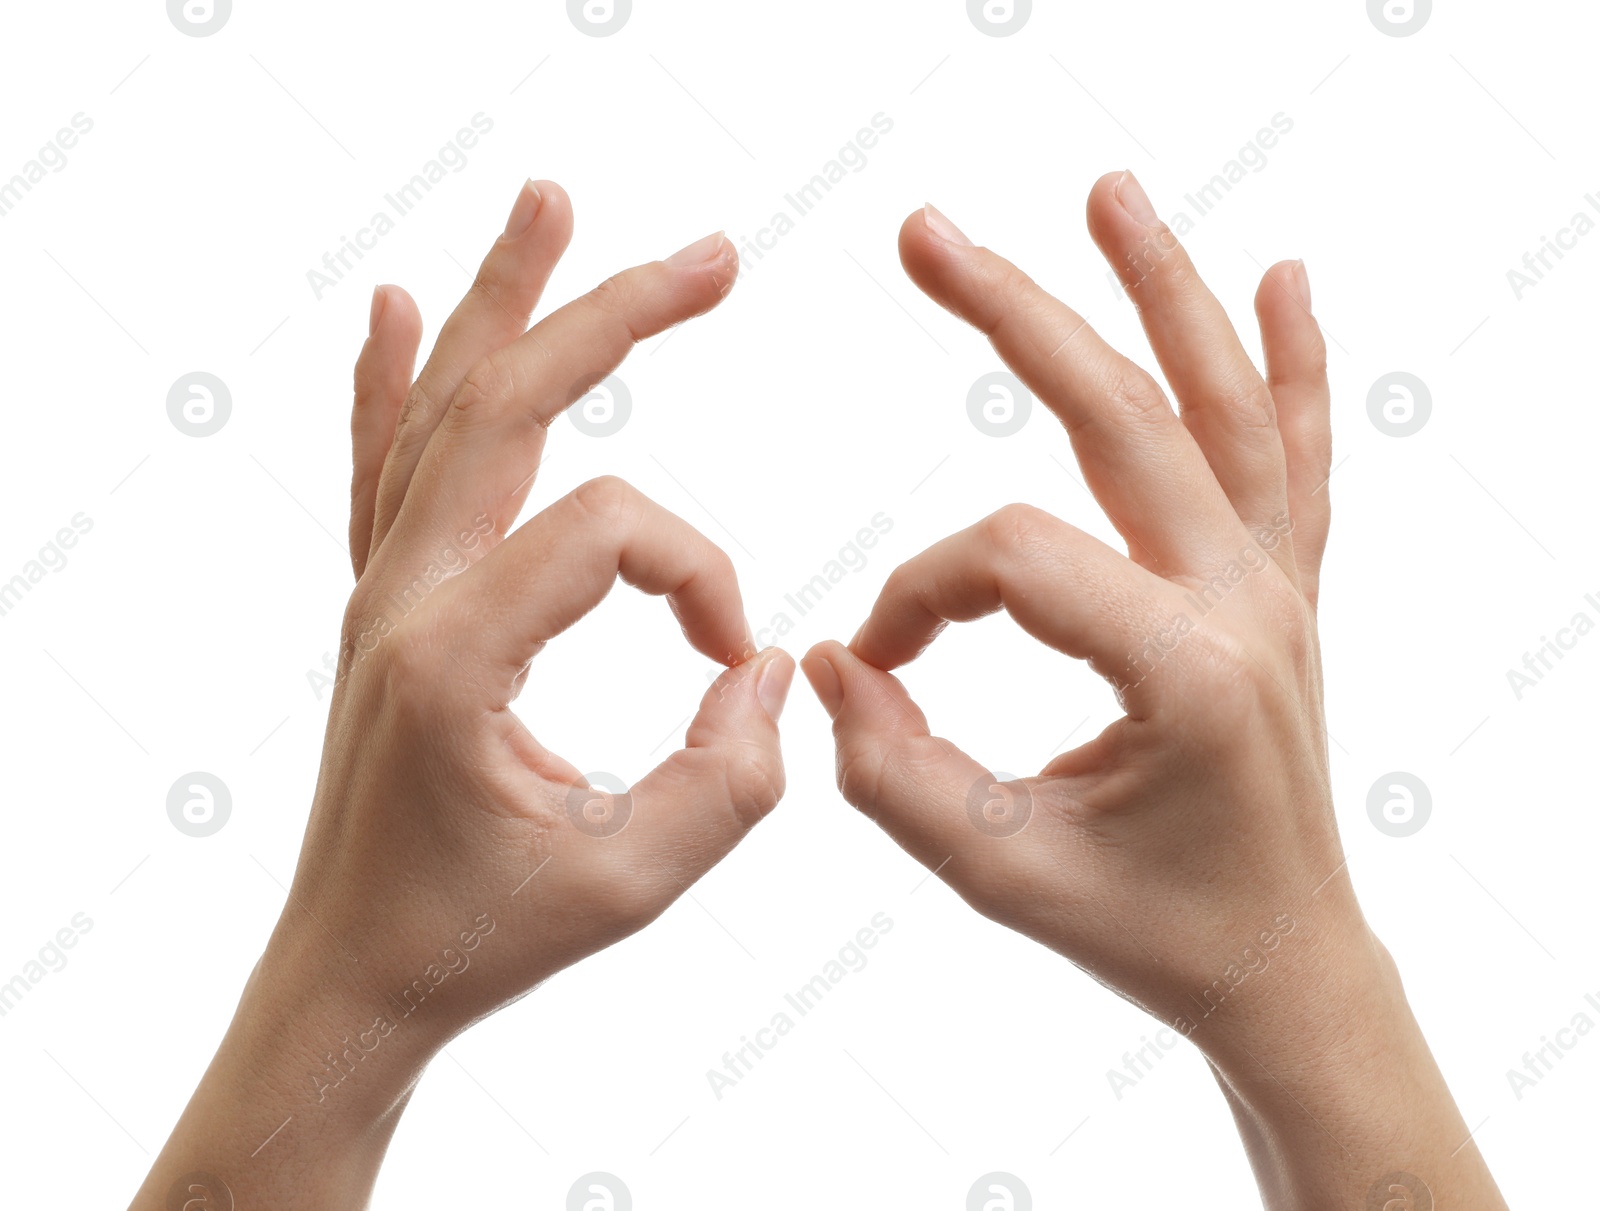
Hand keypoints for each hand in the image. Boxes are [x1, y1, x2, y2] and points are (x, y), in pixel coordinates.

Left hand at [133, 181, 793, 1208]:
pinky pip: (378, 466)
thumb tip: (769, 667)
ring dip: (499, 301)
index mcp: (459, 655)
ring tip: (549, 202)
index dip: (705, 576)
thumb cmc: (482, 938)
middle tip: (712, 255)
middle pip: (510, 404)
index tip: (741, 658)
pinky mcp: (375, 606)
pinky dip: (387, 379)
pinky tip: (391, 304)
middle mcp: (402, 598)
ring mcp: (376, 592)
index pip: (612, 533)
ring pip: (438, 408)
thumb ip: (729, 779)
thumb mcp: (632, 885)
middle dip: (615, 315)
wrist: (354, 975)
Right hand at [802, 172, 1504, 1209]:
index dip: (914, 595)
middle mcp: (1245, 604)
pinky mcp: (1286, 592)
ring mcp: (1278, 588)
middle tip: (924, 234)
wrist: (1283, 963)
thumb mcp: (1005, 875)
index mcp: (1183, 672)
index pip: (1012, 560)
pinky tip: (1286, 280)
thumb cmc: (1151, 931)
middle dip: (1015, 317)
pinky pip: (1296, 459)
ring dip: (1164, 291)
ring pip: (1223, 406)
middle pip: (1121, 417)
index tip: (868, 663)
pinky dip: (1293, 364)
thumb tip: (825, 667)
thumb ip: (895, 776)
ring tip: (1105, 195)